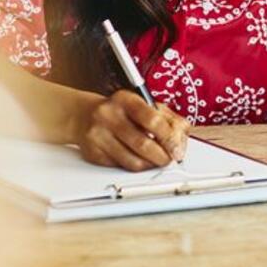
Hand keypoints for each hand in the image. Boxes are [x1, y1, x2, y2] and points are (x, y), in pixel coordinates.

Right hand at [71, 91, 189, 171]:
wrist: (84, 115)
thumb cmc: (122, 111)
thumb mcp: (145, 105)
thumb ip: (168, 119)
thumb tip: (182, 141)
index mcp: (126, 99)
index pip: (152, 120)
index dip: (169, 138)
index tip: (178, 149)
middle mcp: (109, 115)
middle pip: (143, 144)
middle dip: (162, 156)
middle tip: (169, 159)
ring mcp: (98, 135)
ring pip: (132, 160)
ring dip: (150, 164)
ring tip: (156, 160)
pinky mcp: (92, 153)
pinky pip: (120, 166)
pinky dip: (134, 166)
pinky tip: (138, 159)